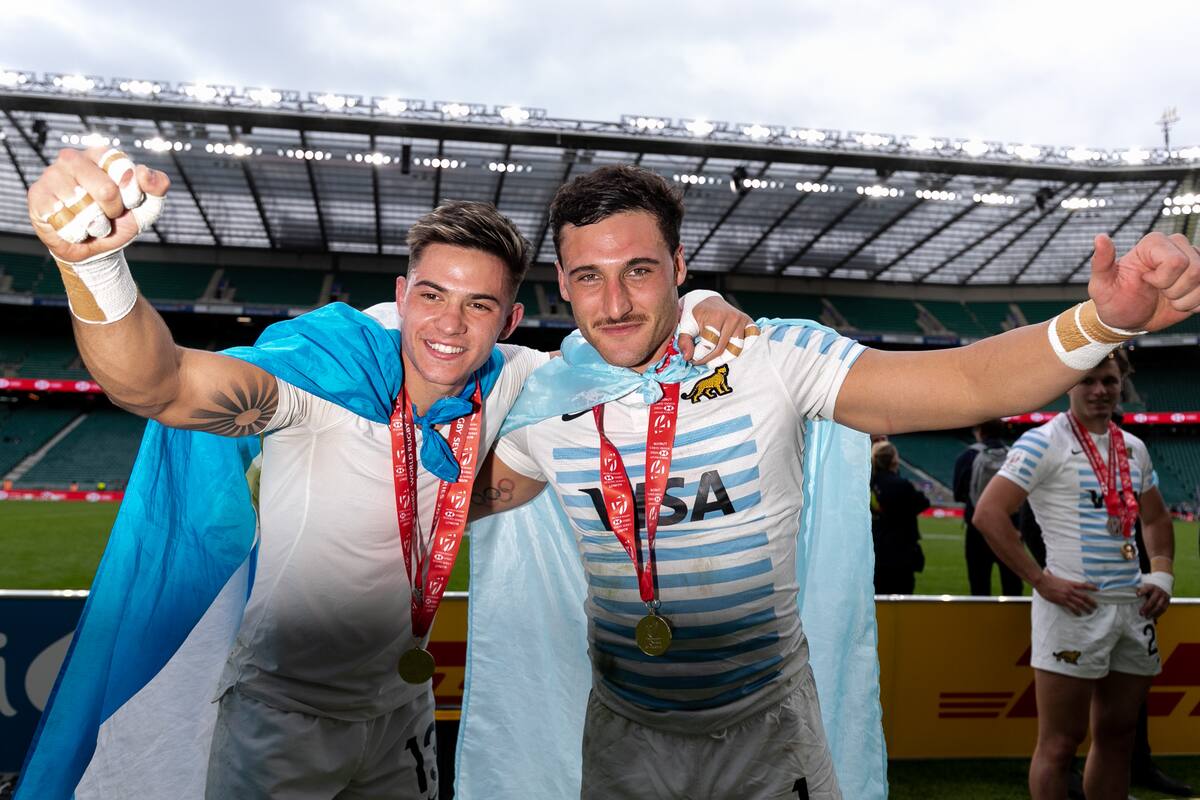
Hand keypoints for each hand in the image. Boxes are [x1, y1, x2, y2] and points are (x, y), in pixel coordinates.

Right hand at [27, 146, 169, 262]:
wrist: (96, 247)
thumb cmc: (119, 220)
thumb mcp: (147, 206)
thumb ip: (157, 186)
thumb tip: (143, 172)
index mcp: (101, 154)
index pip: (124, 169)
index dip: (130, 194)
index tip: (127, 200)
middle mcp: (73, 158)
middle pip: (106, 190)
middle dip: (112, 211)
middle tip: (107, 213)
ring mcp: (52, 175)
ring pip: (84, 208)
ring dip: (93, 224)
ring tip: (89, 220)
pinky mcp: (37, 195)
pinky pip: (63, 219)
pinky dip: (74, 231)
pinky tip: (71, 225)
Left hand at [678, 295, 758, 364]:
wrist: (707, 300)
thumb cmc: (695, 313)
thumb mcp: (685, 324)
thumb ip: (684, 341)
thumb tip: (687, 357)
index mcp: (715, 316)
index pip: (708, 345)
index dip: (698, 356)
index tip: (691, 359)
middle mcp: (732, 318)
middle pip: (721, 350)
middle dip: (708, 360)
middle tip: (700, 362)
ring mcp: (743, 321)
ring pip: (735, 350)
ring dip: (723, 359)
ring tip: (712, 359)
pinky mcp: (749, 324)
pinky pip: (750, 342)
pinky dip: (742, 350)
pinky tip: (729, 351)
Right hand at [1033, 569, 1096, 615]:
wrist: (1041, 582)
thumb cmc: (1046, 578)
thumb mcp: (1052, 575)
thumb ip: (1053, 573)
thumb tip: (1047, 570)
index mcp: (1070, 583)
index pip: (1084, 585)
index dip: (1092, 587)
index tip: (1098, 589)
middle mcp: (1070, 590)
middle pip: (1085, 596)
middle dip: (1092, 602)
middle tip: (1096, 606)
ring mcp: (1066, 596)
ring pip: (1080, 603)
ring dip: (1086, 608)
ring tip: (1090, 612)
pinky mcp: (1062, 601)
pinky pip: (1072, 607)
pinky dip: (1077, 611)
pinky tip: (1079, 614)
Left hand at [1089, 232, 1199, 331]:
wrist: (1129, 318)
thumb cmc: (1113, 299)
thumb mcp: (1101, 285)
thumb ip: (1101, 262)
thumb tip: (1100, 237)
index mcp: (1154, 243)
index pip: (1177, 261)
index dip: (1163, 280)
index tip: (1145, 281)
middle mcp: (1178, 246)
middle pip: (1196, 271)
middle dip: (1174, 292)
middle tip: (1157, 292)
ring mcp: (1194, 261)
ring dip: (1185, 300)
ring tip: (1168, 298)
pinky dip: (1195, 304)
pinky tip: (1180, 302)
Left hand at [1136, 583, 1169, 618]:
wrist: (1162, 586)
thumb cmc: (1150, 589)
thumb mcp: (1145, 587)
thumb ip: (1140, 591)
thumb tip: (1133, 597)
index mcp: (1152, 587)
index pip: (1147, 588)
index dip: (1142, 591)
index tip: (1137, 595)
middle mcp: (1159, 592)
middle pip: (1153, 600)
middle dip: (1147, 607)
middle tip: (1141, 613)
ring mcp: (1164, 597)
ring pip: (1159, 606)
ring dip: (1153, 612)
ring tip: (1147, 617)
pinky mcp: (1167, 602)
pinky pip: (1164, 609)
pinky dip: (1158, 614)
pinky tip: (1153, 617)